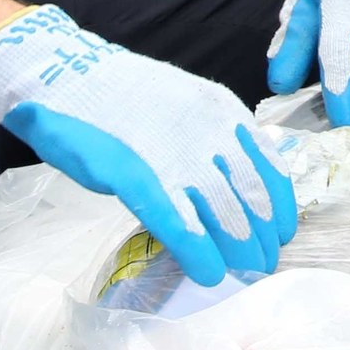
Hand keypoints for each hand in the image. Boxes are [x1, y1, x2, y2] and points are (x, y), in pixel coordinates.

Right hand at [0, 5, 297, 283]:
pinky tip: (207, 272)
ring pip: (220, 213)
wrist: (67, 74)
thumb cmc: (124, 98)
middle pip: (250, 196)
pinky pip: (175, 220)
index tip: (282, 233)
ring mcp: (172, 154)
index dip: (279, 206)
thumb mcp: (185, 110)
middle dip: (261, 237)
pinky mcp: (135, 174)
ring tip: (244, 275)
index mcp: (222, 113)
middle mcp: (206, 132)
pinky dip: (195, 250)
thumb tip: (235, 186)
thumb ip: (211, 143)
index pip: (268, 166)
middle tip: (263, 265)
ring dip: (237, 250)